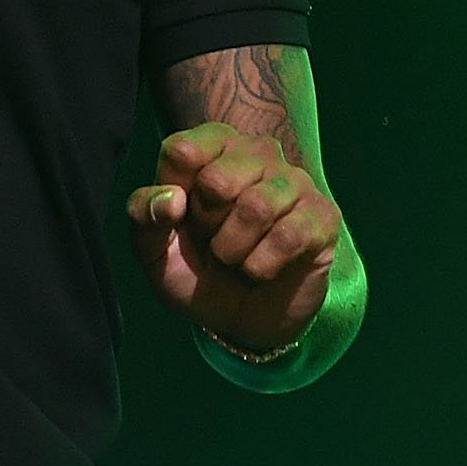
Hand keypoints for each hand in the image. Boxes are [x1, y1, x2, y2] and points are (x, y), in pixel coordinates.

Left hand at [127, 122, 339, 355]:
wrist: (239, 319)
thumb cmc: (193, 269)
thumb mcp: (152, 249)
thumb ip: (144, 215)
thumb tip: (172, 199)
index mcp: (212, 146)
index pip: (182, 151)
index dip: (172, 197)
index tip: (179, 218)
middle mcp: (257, 152)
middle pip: (217, 180)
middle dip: (205, 226)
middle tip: (212, 241)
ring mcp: (294, 182)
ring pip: (256, 207)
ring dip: (232, 250)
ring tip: (233, 259)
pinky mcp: (322, 217)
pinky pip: (289, 236)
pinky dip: (260, 266)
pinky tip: (258, 270)